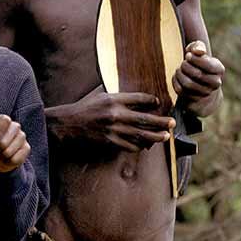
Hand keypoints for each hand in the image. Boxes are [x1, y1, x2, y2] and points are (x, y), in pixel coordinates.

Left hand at [0, 114, 30, 172]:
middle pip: (15, 128)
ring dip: (5, 154)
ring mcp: (22, 136)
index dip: (0, 131)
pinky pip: (19, 156)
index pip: (5, 120)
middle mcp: (14, 126)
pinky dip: (10, 161)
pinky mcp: (26, 147)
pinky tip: (6, 160)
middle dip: (4, 143)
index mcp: (2, 120)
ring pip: (18, 142)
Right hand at [48, 85, 175, 151]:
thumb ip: (117, 95)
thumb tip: (133, 96)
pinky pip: (130, 146)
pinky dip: (140, 146)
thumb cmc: (84, 108)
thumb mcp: (100, 95)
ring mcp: (113, 130)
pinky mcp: (109, 142)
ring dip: (155, 136)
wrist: (67, 124)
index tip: (158, 102)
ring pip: (140, 135)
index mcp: (114, 99)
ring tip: (165, 136)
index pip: (140, 99)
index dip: (152, 100)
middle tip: (172, 122)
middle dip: (161, 122)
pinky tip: (146, 145)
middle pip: (145, 119)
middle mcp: (115, 114)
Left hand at [173, 41, 224, 107]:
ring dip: (179, 74)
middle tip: (183, 63)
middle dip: (185, 66)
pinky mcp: (194, 99)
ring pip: (188, 84)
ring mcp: (205, 93)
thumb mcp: (199, 52)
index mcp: (219, 70)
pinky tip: (177, 76)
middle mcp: (215, 83)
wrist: (200, 84)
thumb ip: (197, 46)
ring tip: (179, 69)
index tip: (187, 55)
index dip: (194, 59)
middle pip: (197, 74)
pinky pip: (180, 90)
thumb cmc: (199, 64)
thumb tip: (197, 51)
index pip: (208, 65)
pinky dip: (175, 81)